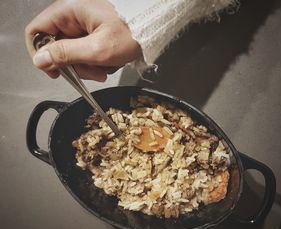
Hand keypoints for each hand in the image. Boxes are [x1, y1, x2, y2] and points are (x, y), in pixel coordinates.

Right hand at [25, 0, 141, 80]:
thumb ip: (66, 54)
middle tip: (93, 74)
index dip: (40, 54)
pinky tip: (108, 64)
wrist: (153, 29)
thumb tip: (40, 60)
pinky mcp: (92, 32)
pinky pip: (84, 51)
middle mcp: (72, 16)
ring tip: (104, 70)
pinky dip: (94, 61)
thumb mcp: (97, 49)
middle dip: (74, 65)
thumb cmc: (131, 34)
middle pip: (56, 46)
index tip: (55, 72)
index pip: (36, 30)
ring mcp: (82, 25)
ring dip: (87, 66)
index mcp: (68, 11)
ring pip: (72, 52)